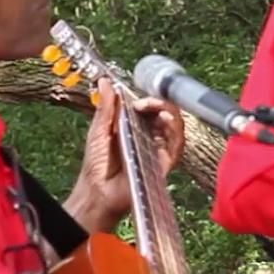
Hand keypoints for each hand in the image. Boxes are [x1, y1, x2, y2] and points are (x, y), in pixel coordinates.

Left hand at [66, 78, 185, 234]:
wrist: (97, 191)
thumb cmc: (96, 165)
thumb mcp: (98, 130)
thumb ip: (105, 107)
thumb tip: (104, 82)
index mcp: (135, 128)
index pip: (150, 108)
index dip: (148, 99)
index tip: (136, 97)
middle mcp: (150, 137)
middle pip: (166, 114)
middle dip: (160, 103)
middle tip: (146, 102)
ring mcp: (158, 150)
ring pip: (175, 126)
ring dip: (169, 113)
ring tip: (157, 107)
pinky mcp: (164, 163)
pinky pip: (177, 145)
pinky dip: (175, 131)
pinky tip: (166, 121)